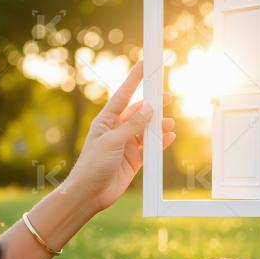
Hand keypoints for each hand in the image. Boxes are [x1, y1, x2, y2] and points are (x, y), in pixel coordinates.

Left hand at [66, 60, 174, 212]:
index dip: (134, 79)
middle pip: (139, 112)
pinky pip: (150, 147)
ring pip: (147, 130)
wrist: (89, 194)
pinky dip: (160, 142)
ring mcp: (126, 145)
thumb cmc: (92, 165)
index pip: (123, 95)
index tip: (145, 64)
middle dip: (153, 104)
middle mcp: (117, 130)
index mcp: (106, 121)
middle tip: (167, 97)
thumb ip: (132, 125)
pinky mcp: (134, 160)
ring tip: (170, 123)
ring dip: (159, 126)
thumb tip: (149, 109)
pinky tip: (169, 137)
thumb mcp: (112, 142)